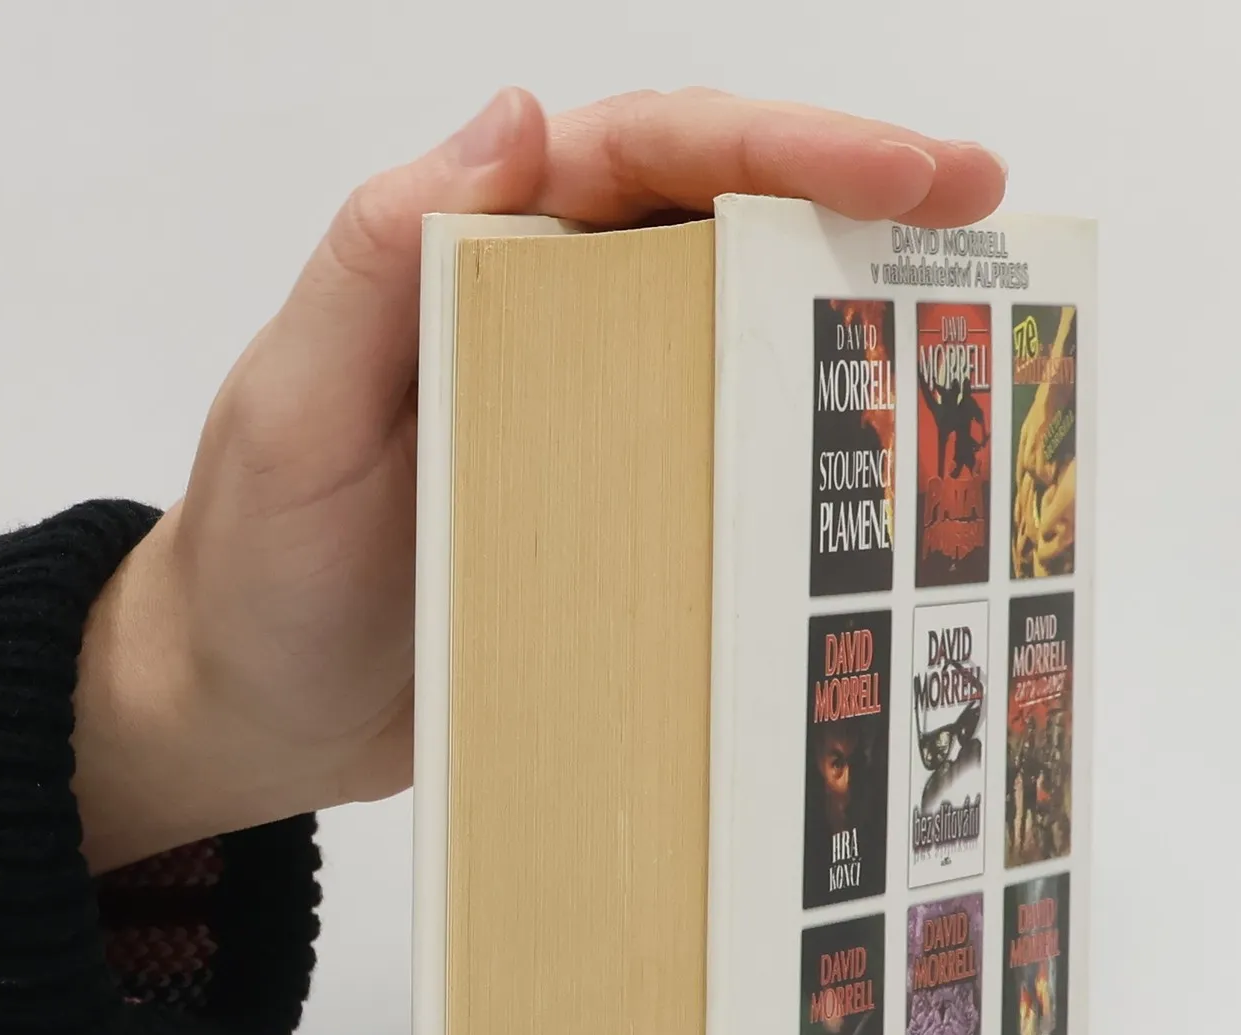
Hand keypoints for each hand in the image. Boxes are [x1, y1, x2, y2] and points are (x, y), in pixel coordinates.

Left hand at [72, 88, 1006, 872]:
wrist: (253, 712)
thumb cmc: (256, 563)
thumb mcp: (294, 406)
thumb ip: (379, 263)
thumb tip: (518, 116)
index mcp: (486, 252)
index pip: (650, 156)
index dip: (783, 144)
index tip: (902, 170)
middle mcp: (556, 318)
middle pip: (726, 223)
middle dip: (860, 202)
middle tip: (986, 214)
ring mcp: (596, 421)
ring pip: (743, 336)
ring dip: (852, 321)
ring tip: (969, 332)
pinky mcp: (618, 518)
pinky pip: (724, 467)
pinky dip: (802, 460)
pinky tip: (876, 478)